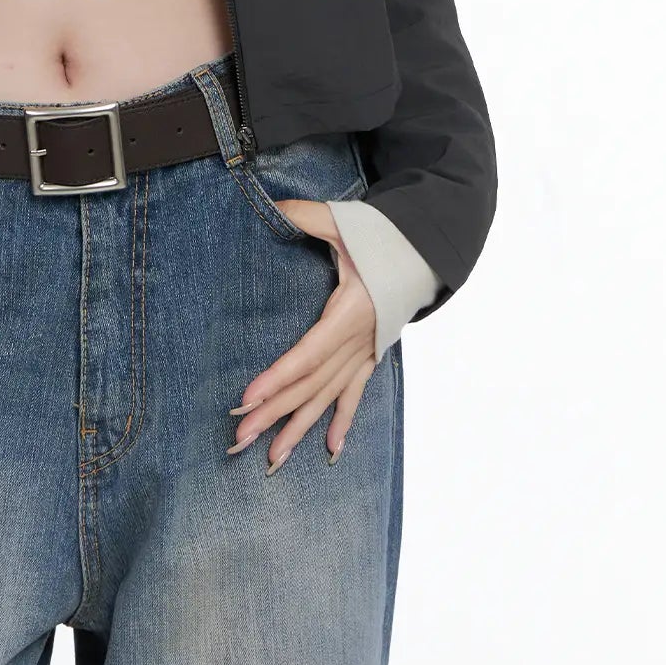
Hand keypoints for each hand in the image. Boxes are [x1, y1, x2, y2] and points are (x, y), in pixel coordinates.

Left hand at [227, 199, 379, 472]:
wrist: (424, 251)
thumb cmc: (381, 237)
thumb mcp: (344, 222)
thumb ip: (306, 215)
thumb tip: (272, 205)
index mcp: (350, 311)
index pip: (308, 353)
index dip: (278, 377)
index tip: (248, 399)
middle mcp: (358, 341)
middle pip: (312, 385)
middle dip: (275, 413)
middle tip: (241, 438)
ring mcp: (365, 352)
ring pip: (328, 398)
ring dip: (300, 428)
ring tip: (272, 459)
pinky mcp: (369, 356)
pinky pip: (354, 395)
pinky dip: (342, 423)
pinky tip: (329, 452)